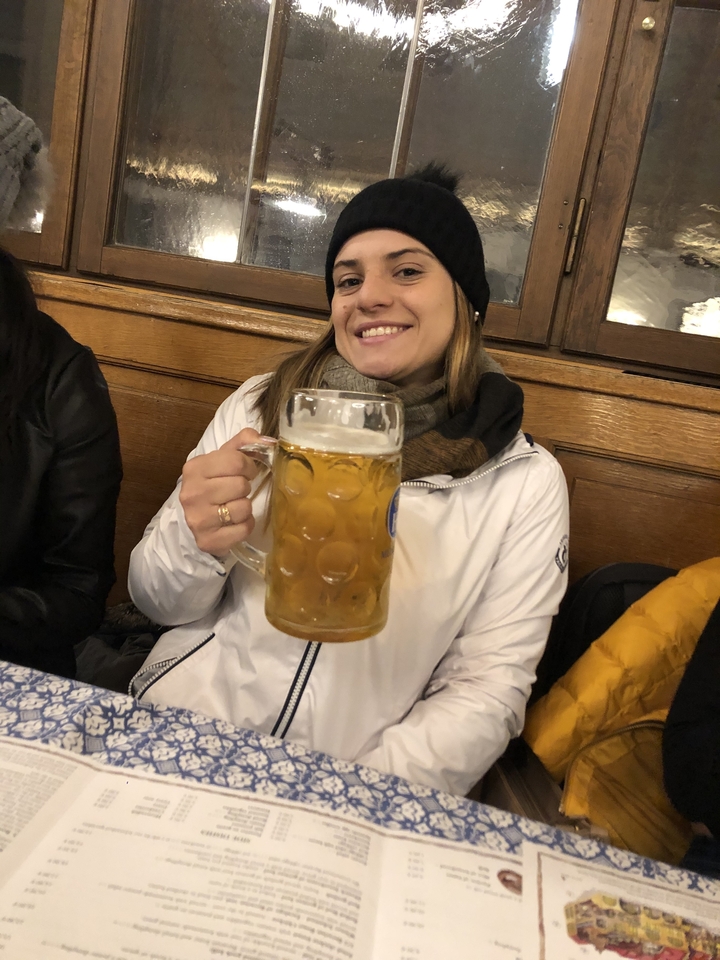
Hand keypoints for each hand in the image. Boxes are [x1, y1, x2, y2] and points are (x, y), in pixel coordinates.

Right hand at [179, 428, 261, 556]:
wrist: (197, 518)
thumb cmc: (214, 484)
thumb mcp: (224, 458)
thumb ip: (244, 442)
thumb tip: (269, 440)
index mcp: (194, 468)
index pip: (236, 461)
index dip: (249, 467)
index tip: (246, 472)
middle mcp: (192, 493)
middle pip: (241, 485)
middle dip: (245, 488)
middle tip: (236, 491)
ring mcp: (198, 519)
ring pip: (243, 508)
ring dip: (245, 508)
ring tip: (234, 506)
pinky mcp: (207, 540)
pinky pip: (243, 529)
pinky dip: (245, 525)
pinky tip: (234, 522)